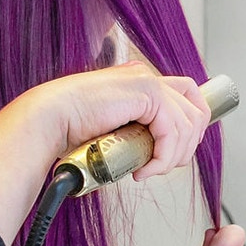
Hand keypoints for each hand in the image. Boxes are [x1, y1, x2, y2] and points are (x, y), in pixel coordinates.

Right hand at [26, 62, 210, 179]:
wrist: (49, 120)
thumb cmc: (69, 128)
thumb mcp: (112, 130)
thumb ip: (134, 131)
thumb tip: (154, 153)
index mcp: (138, 80)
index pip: (186, 95)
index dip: (191, 128)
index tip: (175, 153)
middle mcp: (145, 76)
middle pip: (196, 107)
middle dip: (187, 145)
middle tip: (163, 166)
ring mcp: (147, 80)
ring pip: (188, 123)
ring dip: (171, 157)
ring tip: (148, 170)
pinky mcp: (146, 92)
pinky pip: (173, 131)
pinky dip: (162, 158)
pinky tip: (143, 169)